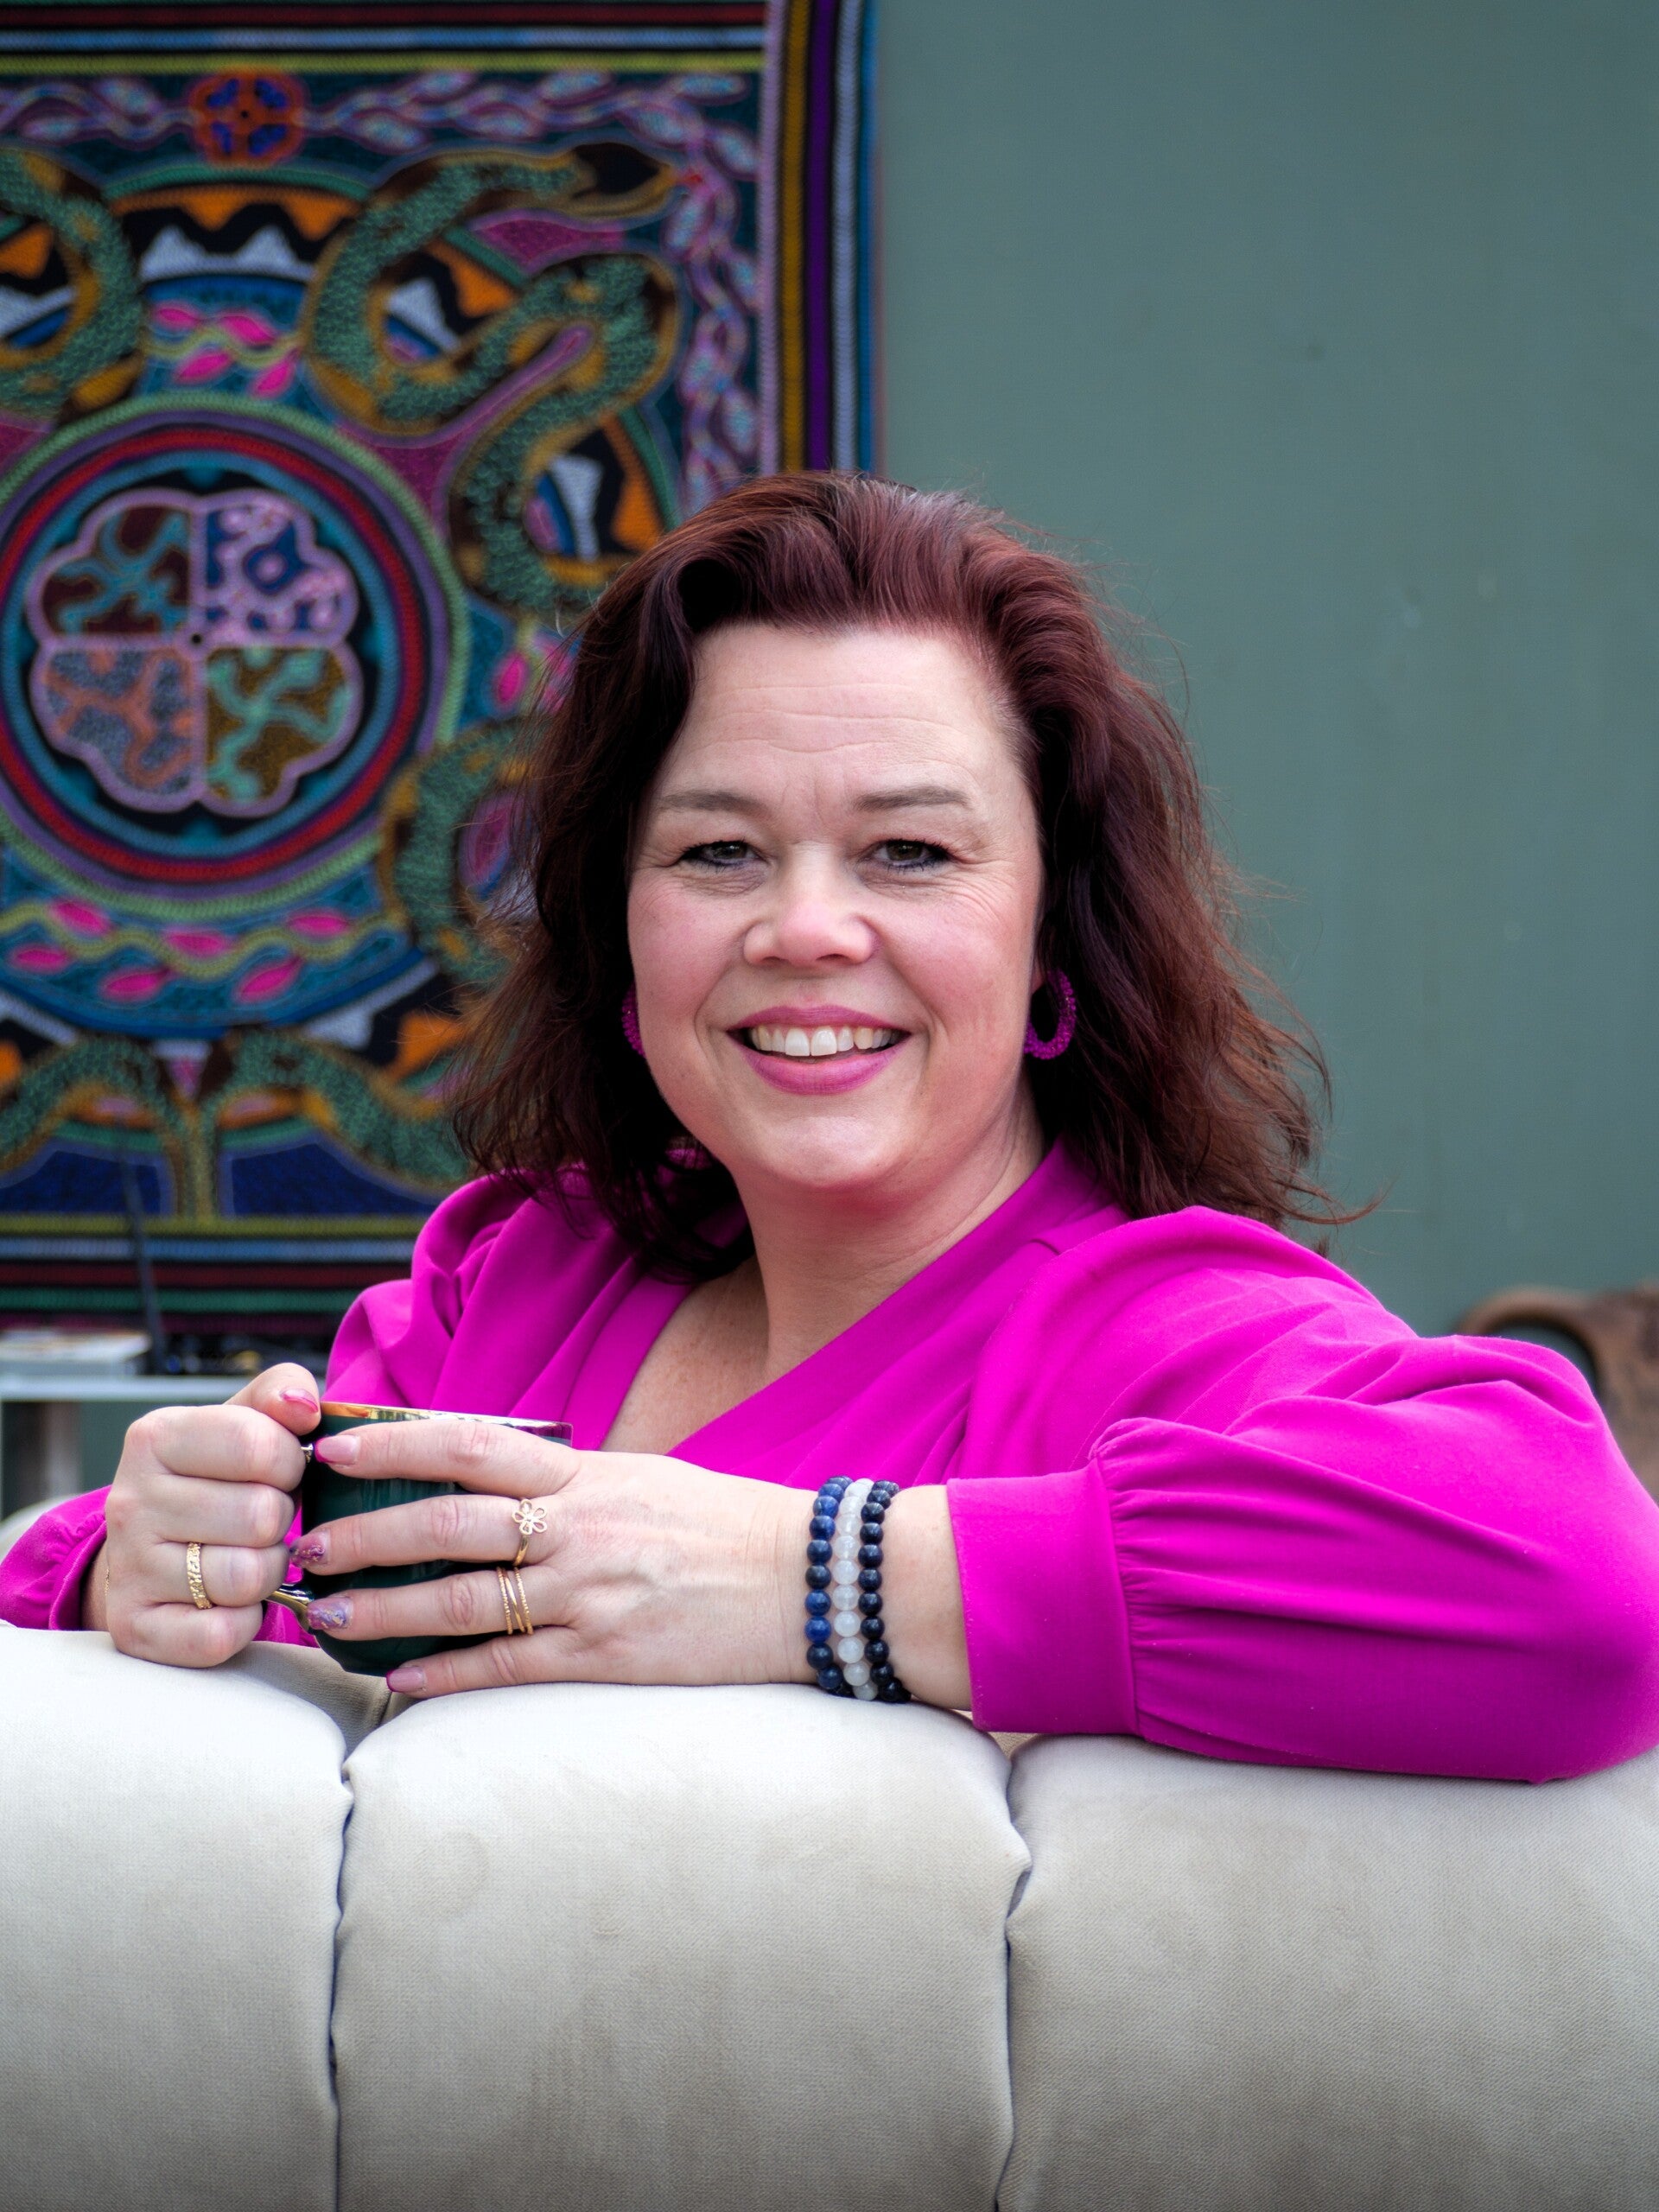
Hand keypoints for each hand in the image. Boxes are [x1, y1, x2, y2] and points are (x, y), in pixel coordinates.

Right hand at [85, 1365, 316, 1665]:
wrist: (153, 1547)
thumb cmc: (216, 1478)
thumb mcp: (245, 1421)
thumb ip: (281, 1394)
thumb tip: (303, 1405)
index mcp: (157, 1436)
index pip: (258, 1443)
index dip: (290, 1463)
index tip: (280, 1472)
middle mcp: (130, 1500)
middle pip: (260, 1515)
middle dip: (281, 1521)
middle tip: (263, 1521)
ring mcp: (128, 1566)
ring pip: (246, 1577)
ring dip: (269, 1572)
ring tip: (251, 1556)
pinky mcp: (134, 1627)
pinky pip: (219, 1636)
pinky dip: (243, 1623)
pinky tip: (232, 1601)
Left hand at [288, 1416, 813, 1697]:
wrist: (809, 1579)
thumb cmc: (723, 1527)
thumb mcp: (643, 1479)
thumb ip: (568, 1482)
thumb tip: (489, 1480)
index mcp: (586, 1475)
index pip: (469, 1446)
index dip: (394, 1445)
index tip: (333, 1449)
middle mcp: (578, 1529)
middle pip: (446, 1525)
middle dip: (365, 1536)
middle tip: (306, 1548)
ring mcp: (589, 1595)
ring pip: (462, 1600)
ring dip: (383, 1610)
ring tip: (326, 1617)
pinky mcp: (606, 1656)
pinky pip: (506, 1665)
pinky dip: (444, 1673)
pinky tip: (398, 1680)